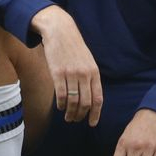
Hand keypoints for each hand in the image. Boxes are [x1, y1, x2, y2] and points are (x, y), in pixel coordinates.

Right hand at [34, 7, 102, 124]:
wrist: (60, 31)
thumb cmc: (73, 48)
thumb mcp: (87, 61)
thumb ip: (90, 78)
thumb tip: (90, 98)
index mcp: (94, 72)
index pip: (98, 98)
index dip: (95, 113)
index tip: (92, 123)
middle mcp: (84, 74)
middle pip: (85, 103)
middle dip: (81, 115)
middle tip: (76, 120)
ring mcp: (71, 74)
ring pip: (73, 101)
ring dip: (70, 113)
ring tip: (68, 117)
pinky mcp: (57, 73)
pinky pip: (61, 95)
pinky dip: (61, 104)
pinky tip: (60, 107)